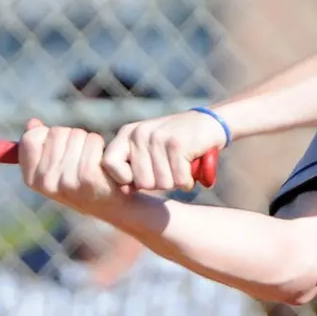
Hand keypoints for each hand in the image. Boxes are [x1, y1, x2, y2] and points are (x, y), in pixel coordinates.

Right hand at [18, 120, 124, 212]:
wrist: (113, 206)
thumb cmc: (82, 183)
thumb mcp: (56, 169)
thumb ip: (41, 146)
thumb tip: (33, 123)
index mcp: (33, 180)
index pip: (30, 139)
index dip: (47, 135)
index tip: (60, 147)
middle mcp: (46, 182)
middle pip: (55, 132)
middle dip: (71, 138)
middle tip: (81, 157)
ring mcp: (67, 180)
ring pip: (76, 134)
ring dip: (87, 141)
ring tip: (93, 160)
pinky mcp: (88, 176)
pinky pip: (92, 141)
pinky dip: (100, 145)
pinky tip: (103, 162)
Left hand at [102, 110, 226, 193]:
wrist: (208, 124)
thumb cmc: (175, 144)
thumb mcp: (148, 148)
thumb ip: (132, 165)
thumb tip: (124, 191)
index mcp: (127, 134)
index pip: (108, 164)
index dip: (123, 179)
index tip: (138, 180)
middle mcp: (139, 133)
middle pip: (142, 182)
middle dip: (159, 184)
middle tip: (169, 170)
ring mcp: (158, 137)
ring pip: (163, 184)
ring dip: (176, 182)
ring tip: (181, 166)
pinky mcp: (177, 143)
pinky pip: (179, 180)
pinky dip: (188, 181)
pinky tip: (191, 166)